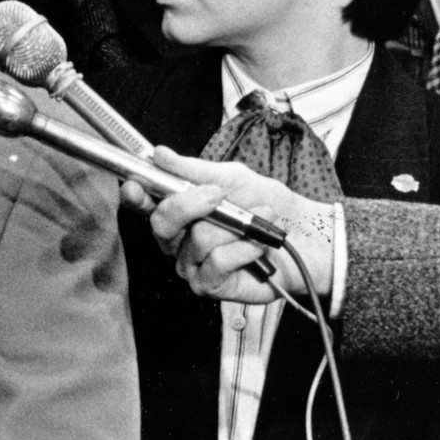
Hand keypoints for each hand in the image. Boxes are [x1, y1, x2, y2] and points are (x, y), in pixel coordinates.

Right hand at [128, 149, 333, 303]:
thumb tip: (159, 154)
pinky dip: (243, 249)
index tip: (134, 186)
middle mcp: (178, 241)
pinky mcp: (209, 286)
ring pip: (197, 240)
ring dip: (236, 227)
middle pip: (162, 223)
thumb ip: (194, 169)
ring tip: (258, 221)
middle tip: (218, 194)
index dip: (135, 195)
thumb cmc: (269, 205)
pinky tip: (257, 247)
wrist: (304, 235)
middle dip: (191, 204)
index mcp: (180, 212)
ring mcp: (191, 265)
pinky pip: (216, 262)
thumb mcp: (232, 178)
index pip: (145, 205)